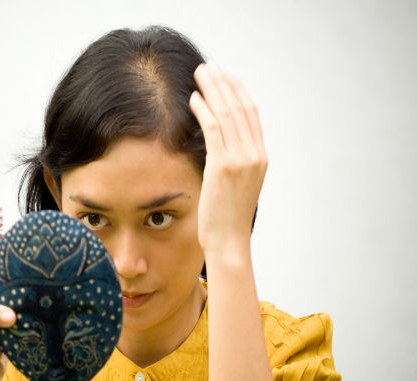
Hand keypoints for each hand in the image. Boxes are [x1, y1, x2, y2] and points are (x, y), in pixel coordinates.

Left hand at [189, 62, 267, 254]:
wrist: (229, 242)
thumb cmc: (227, 218)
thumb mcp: (237, 185)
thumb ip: (233, 163)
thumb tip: (219, 147)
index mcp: (260, 157)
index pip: (251, 114)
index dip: (238, 91)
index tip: (226, 75)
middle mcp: (255, 154)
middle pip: (240, 108)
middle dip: (224, 83)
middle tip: (210, 66)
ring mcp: (241, 159)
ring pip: (227, 114)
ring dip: (213, 90)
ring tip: (200, 73)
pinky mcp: (223, 166)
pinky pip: (214, 130)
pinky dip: (204, 111)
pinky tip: (194, 98)